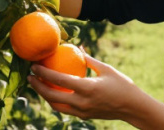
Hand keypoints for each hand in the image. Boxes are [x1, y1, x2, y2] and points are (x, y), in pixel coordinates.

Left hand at [27, 54, 145, 120]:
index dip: (43, 73)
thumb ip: (89, 60)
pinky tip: (53, 93)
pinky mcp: (84, 116)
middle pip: (52, 96)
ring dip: (45, 96)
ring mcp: (82, 111)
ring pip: (56, 105)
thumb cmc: (122, 85)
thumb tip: (77, 47)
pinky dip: (56, 101)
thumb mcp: (106, 69)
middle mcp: (82, 102)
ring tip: (38, 85)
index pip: (59, 80)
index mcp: (87, 88)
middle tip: (30, 76)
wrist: (133, 107)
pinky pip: (65, 109)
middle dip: (38, 86)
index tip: (34, 66)